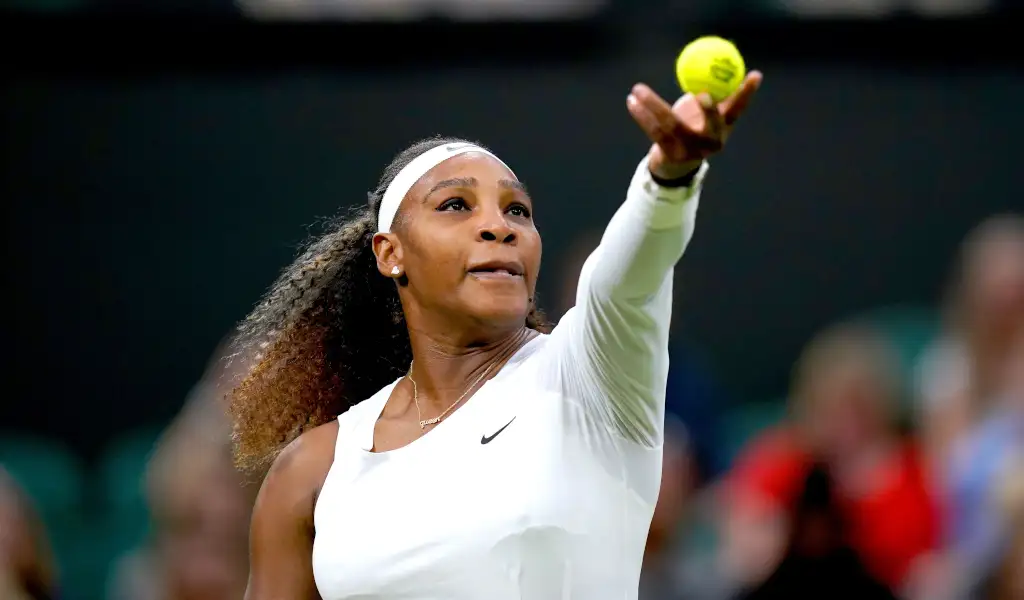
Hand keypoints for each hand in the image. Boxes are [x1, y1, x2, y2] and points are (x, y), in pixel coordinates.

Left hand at [627, 72, 762, 180]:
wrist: (676, 163)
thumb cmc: (694, 128)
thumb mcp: (707, 114)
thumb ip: (715, 94)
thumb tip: (722, 60)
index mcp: (723, 128)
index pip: (738, 108)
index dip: (747, 92)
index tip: (754, 75)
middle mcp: (711, 142)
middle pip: (712, 124)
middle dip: (710, 109)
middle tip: (703, 92)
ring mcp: (691, 150)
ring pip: (671, 124)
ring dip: (652, 104)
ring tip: (637, 89)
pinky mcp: (671, 154)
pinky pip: (654, 131)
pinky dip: (641, 114)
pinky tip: (632, 101)